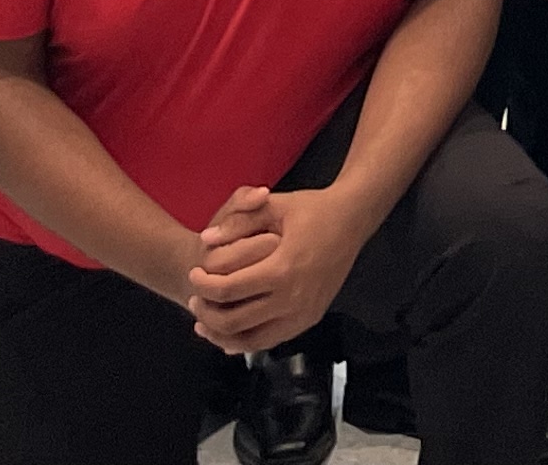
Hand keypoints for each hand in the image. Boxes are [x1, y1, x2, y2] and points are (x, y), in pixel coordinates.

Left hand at [187, 184, 364, 353]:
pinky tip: (231, 333)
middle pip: (234, 321)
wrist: (354, 218)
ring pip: (251, 341)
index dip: (203, 284)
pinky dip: (247, 341)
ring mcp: (303, 313)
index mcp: (282, 268)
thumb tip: (205, 239)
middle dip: (206, 313)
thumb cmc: (313, 209)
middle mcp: (293, 298)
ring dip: (222, 335)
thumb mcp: (275, 205)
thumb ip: (238, 221)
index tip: (193, 273)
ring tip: (205, 321)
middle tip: (194, 298)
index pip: (229, 289)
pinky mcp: (310, 319)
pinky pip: (271, 340)